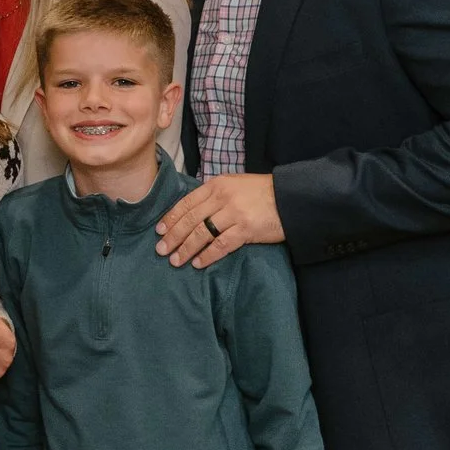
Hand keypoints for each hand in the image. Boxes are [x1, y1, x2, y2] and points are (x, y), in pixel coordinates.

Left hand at [157, 173, 283, 266]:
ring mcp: (234, 214)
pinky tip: (198, 263)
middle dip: (173, 236)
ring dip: (186, 249)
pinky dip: (207, 255)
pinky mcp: (246, 229)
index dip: (170, 218)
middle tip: (161, 250)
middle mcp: (222, 198)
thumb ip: (213, 195)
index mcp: (216, 185)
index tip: (159, 230)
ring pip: (201, 233)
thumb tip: (191, 212)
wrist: (290, 197)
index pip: (186, 203)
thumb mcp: (234, 185)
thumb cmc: (261, 193)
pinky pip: (221, 245)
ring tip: (175, 260)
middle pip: (190, 219)